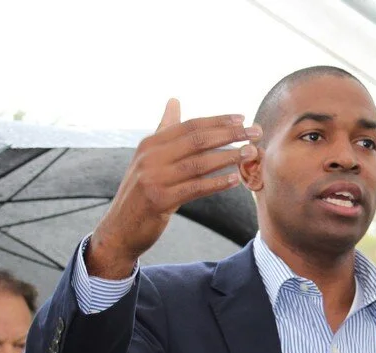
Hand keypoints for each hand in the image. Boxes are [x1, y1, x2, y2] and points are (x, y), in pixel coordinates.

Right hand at [87, 98, 261, 277]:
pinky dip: (216, 183)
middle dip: (229, 135)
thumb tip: (174, 101)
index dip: (217, 121)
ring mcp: (153, 178)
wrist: (120, 228)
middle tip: (255, 132)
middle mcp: (150, 157)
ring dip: (228, 157)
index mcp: (150, 144)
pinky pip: (194, 189)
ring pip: (198, 164)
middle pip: (197, 140)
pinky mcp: (159, 200)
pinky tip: (234, 179)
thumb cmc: (141, 192)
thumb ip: (164, 130)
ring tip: (250, 153)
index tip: (242, 118)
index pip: (190, 126)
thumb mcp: (149, 158)